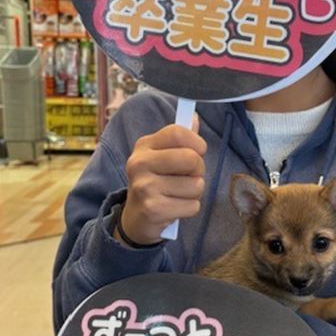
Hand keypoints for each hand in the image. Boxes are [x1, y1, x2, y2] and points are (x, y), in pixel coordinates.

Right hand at [117, 116, 206, 245]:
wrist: (136, 217)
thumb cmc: (156, 182)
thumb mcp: (162, 157)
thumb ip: (179, 139)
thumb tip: (193, 118)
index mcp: (145, 145)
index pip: (178, 132)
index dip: (197, 143)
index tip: (198, 152)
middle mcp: (140, 163)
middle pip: (191, 158)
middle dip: (199, 170)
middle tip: (188, 177)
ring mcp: (145, 186)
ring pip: (196, 185)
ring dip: (195, 193)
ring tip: (179, 194)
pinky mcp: (153, 209)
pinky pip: (193, 206)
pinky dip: (190, 209)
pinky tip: (175, 208)